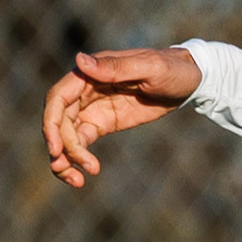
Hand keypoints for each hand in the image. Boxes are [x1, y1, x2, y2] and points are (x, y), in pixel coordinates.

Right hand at [44, 45, 200, 187]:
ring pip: (67, 134)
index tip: (56, 148)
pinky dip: (79, 157)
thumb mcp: (148, 67)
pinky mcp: (103, 123)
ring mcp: (93, 108)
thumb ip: (115, 67)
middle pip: (59, 120)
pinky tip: (88, 172)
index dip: (51, 123)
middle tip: (68, 169)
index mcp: (91, 73)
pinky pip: (82, 141)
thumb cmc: (171, 67)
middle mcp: (85, 90)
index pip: (58, 98)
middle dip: (60, 146)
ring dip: (65, 157)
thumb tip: (79, 60)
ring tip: (76, 181)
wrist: (189, 80)